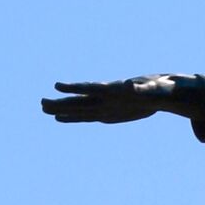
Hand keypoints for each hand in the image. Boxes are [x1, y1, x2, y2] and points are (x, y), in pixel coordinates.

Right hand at [41, 75, 181, 123]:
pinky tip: (60, 119)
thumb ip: (140, 89)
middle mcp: (106, 97)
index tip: (57, 85)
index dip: (74, 87)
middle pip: (79, 100)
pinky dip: (73, 118)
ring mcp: (105, 106)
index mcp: (113, 90)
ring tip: (44, 109)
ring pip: (79, 109)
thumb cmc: (158, 89)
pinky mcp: (108, 114)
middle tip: (41, 103)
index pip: (90, 88)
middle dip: (61, 102)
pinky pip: (86, 117)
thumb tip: (132, 86)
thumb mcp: (150, 89)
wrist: (164, 93)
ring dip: (62, 110)